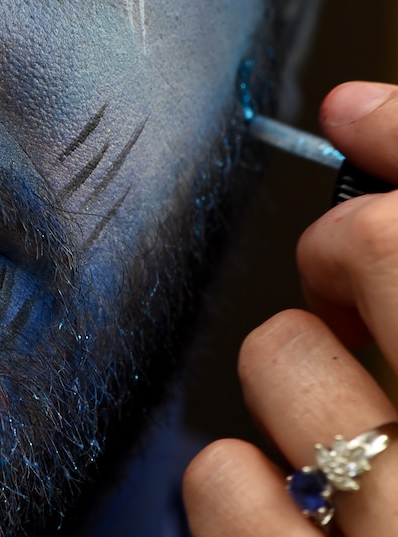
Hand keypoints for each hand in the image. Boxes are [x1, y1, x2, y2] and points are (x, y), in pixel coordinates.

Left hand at [182, 82, 397, 535]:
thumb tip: (355, 107)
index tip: (359, 122)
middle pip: (368, 250)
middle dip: (346, 252)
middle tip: (356, 283)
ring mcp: (397, 535)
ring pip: (282, 358)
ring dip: (301, 375)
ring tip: (353, 430)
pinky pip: (219, 485)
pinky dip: (242, 485)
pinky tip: (301, 517)